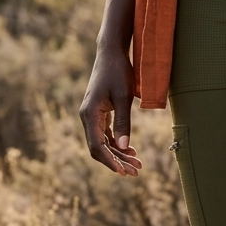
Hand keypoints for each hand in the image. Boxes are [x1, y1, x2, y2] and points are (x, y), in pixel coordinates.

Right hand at [79, 47, 141, 177]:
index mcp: (89, 114)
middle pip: (99, 148)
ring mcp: (92, 116)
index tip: (124, 172)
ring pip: (103, 143)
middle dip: (117, 161)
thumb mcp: (123, 97)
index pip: (97, 146)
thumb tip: (123, 148)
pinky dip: (117, 144)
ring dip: (119, 155)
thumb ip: (123, 123)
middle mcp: (87, 117)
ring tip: (138, 164)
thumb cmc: (118, 72)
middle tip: (136, 172)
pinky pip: (106, 135)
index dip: (110, 161)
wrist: (112, 53)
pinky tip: (131, 151)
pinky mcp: (99, 113)